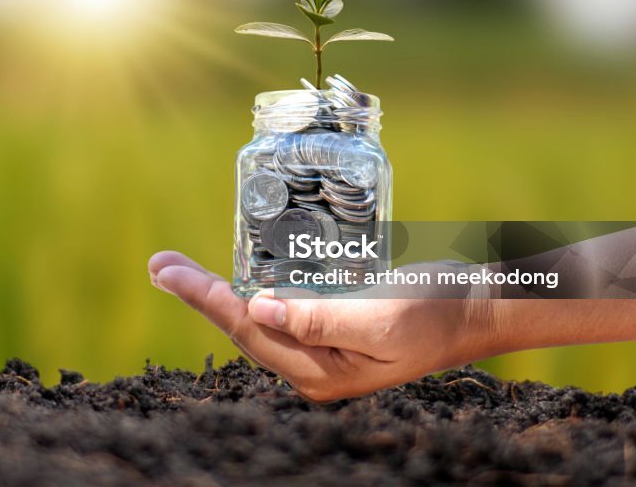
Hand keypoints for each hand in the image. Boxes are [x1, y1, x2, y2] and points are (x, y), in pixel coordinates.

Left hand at [148, 251, 495, 401]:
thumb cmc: (434, 312)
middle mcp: (312, 364)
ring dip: (217, 290)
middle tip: (159, 264)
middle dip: (198, 293)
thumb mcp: (379, 321)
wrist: (477, 307)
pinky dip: (252, 285)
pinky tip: (235, 270)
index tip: (168, 271)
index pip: (248, 330)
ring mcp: (321, 346)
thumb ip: (319, 320)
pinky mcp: (331, 323)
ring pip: (256, 315)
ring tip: (177, 269)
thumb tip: (257, 309)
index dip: (204, 298)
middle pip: (242, 325)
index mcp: (319, 372)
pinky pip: (280, 306)